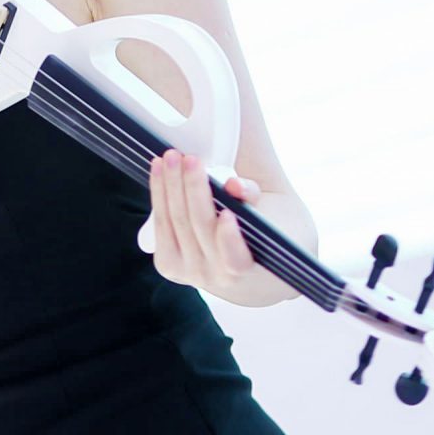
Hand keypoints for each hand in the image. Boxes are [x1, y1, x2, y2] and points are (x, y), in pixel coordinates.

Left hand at [145, 148, 268, 296]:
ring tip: (172, 156)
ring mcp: (189, 273)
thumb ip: (254, 197)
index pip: (234, 258)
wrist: (247, 267)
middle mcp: (216, 277)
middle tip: (191, 158)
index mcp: (248, 269)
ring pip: (175, 223)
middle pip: (199, 226)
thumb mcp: (274, 213)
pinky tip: (159, 170)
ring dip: (169, 185)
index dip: (229, 236)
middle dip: (193, 188)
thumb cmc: (266, 231)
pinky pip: (161, 225)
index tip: (229, 210)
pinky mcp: (168, 265)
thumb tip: (234, 186)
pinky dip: (158, 194)